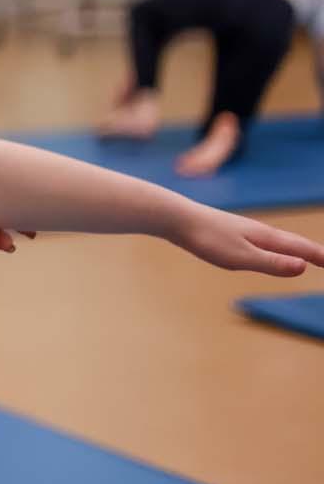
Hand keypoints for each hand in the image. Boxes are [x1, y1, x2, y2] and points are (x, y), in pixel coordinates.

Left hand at [170, 204, 323, 276]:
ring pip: (277, 240)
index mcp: (266, 237)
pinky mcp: (229, 231)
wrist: (175, 217)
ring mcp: (243, 229)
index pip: (301, 248)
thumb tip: (303, 267)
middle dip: (313, 252)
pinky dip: (275, 246)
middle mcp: (259, 230)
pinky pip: (261, 240)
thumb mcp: (240, 257)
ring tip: (306, 255)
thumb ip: (271, 263)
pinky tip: (265, 248)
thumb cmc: (206, 239)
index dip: (320, 257)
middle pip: (293, 242)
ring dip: (296, 248)